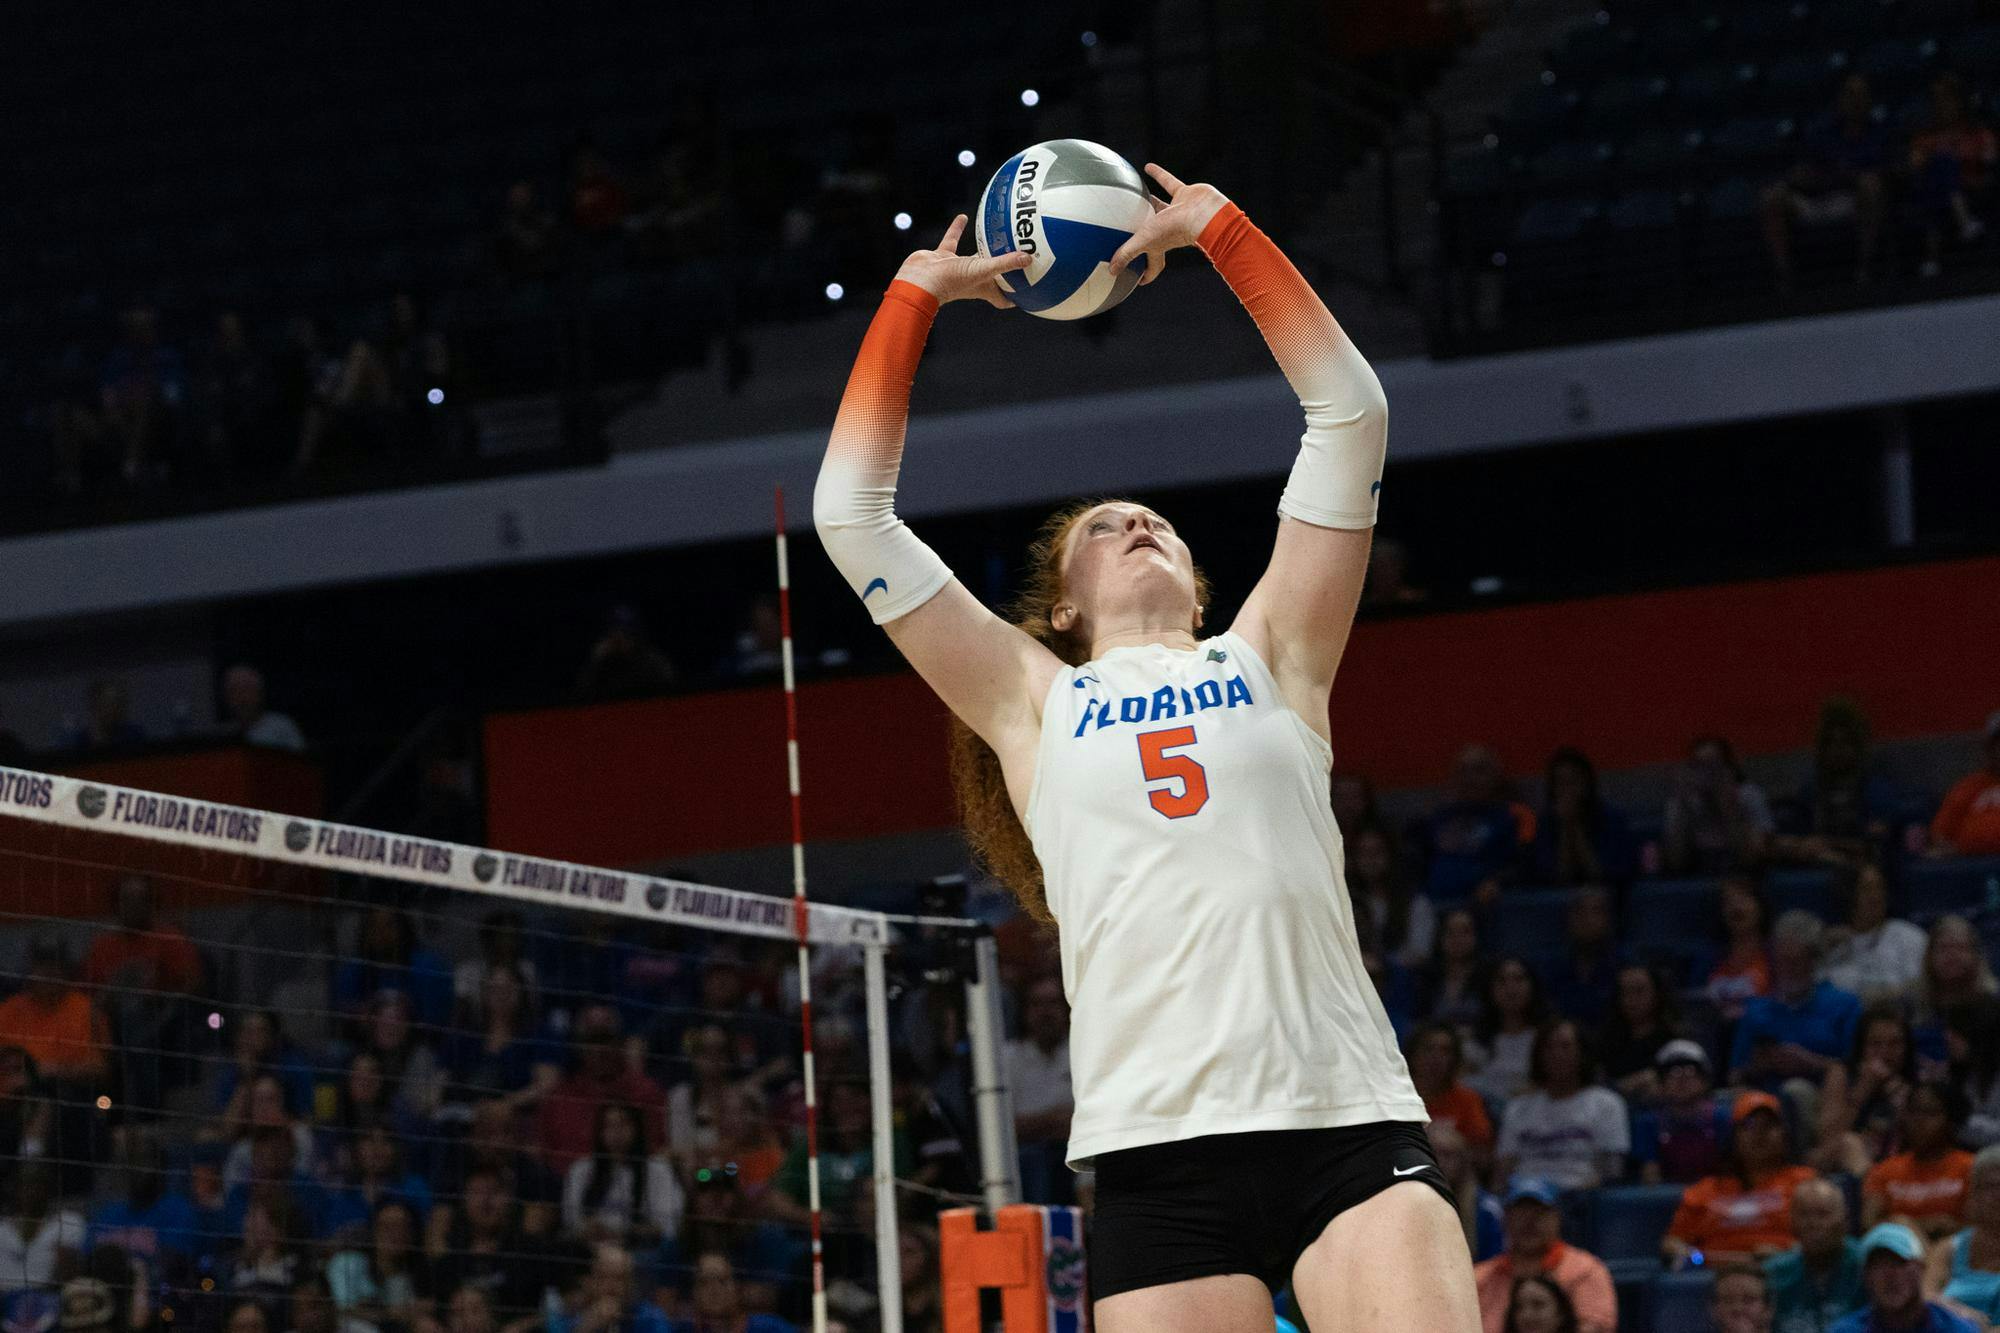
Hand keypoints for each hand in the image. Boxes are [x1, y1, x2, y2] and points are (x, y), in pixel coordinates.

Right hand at [893, 215, 1028, 307]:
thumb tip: (1028, 259)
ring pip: (973, 255)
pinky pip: (952, 240)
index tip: (1027, 291)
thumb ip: (1005, 263)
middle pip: (991, 275)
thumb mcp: (983, 270)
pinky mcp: (942, 256)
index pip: (1001, 298)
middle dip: (1003, 266)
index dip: (1013, 297)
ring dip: (983, 245)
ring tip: (995, 232)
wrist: (919, 280)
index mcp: (983, 288)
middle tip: (1017, 253)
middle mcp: (972, 278)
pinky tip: (964, 216)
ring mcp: (957, 267)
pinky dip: (957, 228)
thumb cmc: (951, 282)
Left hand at [1107, 164, 1230, 284]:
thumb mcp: (1145, 241)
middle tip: (1133, 231)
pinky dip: (1158, 175)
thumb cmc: (1176, 230)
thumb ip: (1127, 254)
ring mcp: (1178, 212)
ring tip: (1136, 197)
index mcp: (1161, 245)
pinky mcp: (1184, 194)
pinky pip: (1168, 182)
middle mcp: (1169, 230)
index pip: (1153, 265)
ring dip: (1149, 202)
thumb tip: (1112, 271)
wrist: (1204, 213)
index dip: (1147, 274)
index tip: (1139, 280)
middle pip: (1154, 235)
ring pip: (1160, 207)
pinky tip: (1147, 167)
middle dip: (1145, 235)